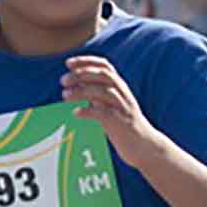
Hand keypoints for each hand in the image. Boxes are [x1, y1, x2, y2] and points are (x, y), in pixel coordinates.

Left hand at [61, 56, 168, 171]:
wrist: (144, 145)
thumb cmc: (123, 124)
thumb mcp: (111, 104)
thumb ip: (97, 93)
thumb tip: (76, 84)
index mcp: (120, 86)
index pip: (104, 66)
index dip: (86, 61)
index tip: (68, 63)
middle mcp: (122, 93)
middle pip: (102, 75)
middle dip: (81, 74)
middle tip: (63, 80)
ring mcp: (122, 107)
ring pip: (103, 92)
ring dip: (81, 91)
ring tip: (65, 95)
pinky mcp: (120, 123)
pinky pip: (103, 114)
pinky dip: (88, 111)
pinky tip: (76, 113)